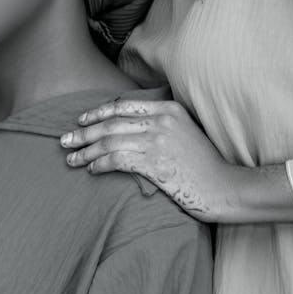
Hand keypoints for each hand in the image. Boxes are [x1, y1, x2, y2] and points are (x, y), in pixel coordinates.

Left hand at [60, 87, 237, 221]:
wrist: (228, 188)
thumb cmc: (206, 165)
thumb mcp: (185, 132)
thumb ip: (161, 124)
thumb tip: (129, 127)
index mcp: (168, 109)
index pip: (123, 105)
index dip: (98, 112)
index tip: (81, 120)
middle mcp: (162, 121)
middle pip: (111, 123)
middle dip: (84, 132)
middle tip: (64, 140)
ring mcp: (159, 142)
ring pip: (110, 141)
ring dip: (86, 151)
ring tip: (71, 159)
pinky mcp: (157, 164)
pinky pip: (119, 160)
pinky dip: (101, 164)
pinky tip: (92, 170)